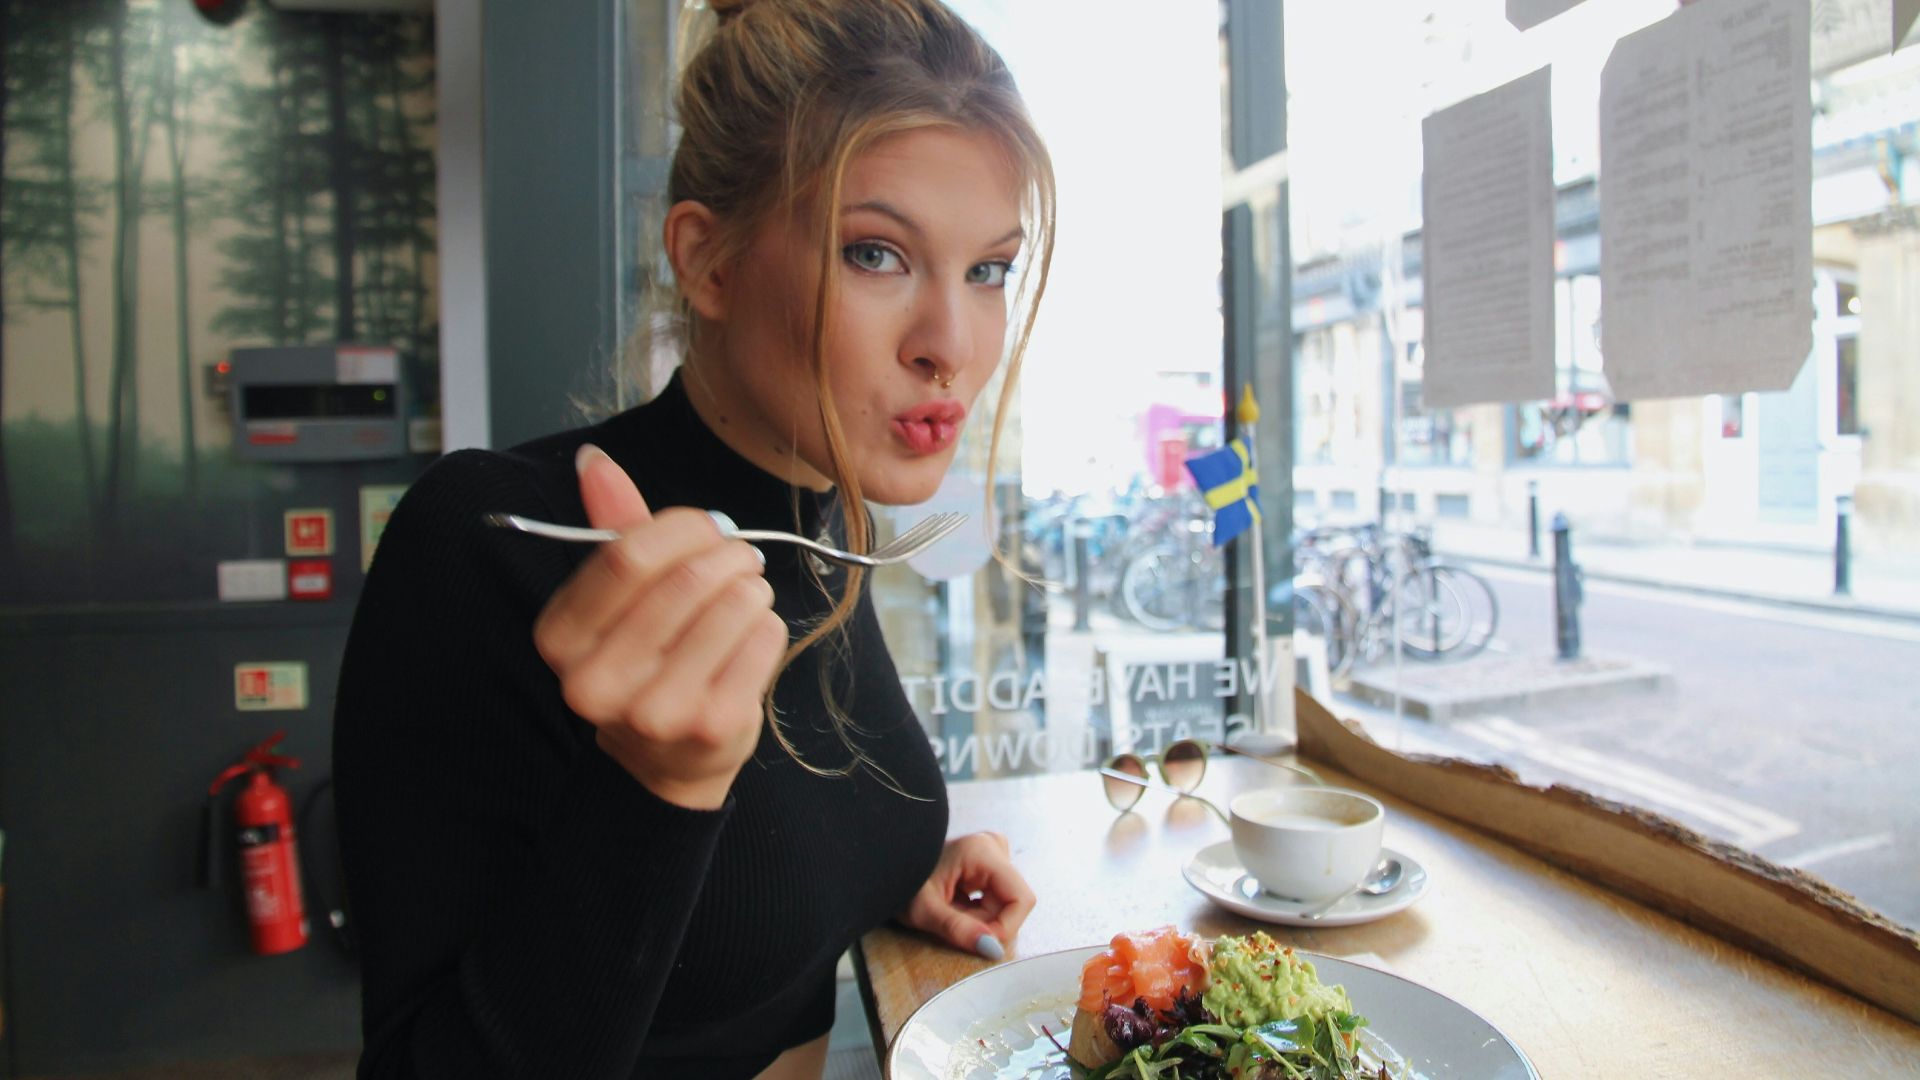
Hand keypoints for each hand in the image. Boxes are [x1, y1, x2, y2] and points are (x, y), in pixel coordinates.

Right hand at [533, 444, 787, 809]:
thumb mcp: (615, 598)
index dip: (681, 528)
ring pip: (733, 605)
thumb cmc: (643, 659)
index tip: (708, 527)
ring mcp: (656, 711)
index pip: (627, 557)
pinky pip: (764, 639)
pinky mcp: (711, 726)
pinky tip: (749, 638)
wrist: (664, 759)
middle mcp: (597, 682)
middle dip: (728, 554)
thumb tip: (593, 459)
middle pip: (686, 581)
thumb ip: (611, 527)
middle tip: (741, 556)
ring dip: (751, 587)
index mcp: (560, 639)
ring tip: (744, 595)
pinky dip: (767, 624)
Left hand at [900, 832, 1036, 960]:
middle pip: (1012, 903)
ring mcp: (993, 853)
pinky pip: (996, 898)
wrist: (885, 865)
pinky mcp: (989, 863)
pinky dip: (977, 911)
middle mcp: (994, 847)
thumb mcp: (924, 911)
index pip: (1021, 899)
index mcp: (983, 851)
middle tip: (952, 921)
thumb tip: (993, 949)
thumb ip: (958, 930)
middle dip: (986, 923)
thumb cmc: (900, 882)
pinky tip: (955, 905)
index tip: (978, 941)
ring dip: (981, 919)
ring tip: (950, 912)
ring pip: (1005, 903)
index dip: (1005, 927)